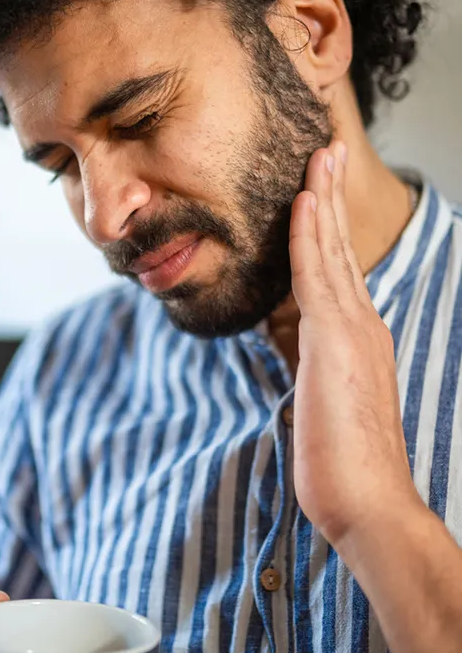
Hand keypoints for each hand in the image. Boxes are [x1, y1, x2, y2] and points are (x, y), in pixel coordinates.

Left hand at [288, 143, 418, 548]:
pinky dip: (310, 234)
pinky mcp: (334, 339)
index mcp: (357, 336)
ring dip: (322, 199)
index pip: (338, 268)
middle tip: (326, 153)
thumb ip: (308, 360)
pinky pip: (317, 274)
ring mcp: (351, 327)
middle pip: (341, 247)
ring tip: (318, 158)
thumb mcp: (319, 397)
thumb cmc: (342, 459)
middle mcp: (360, 322)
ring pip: (332, 249)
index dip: (328, 227)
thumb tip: (284, 338)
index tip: (317, 191)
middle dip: (330, 197)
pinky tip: (304, 201)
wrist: (367, 500)